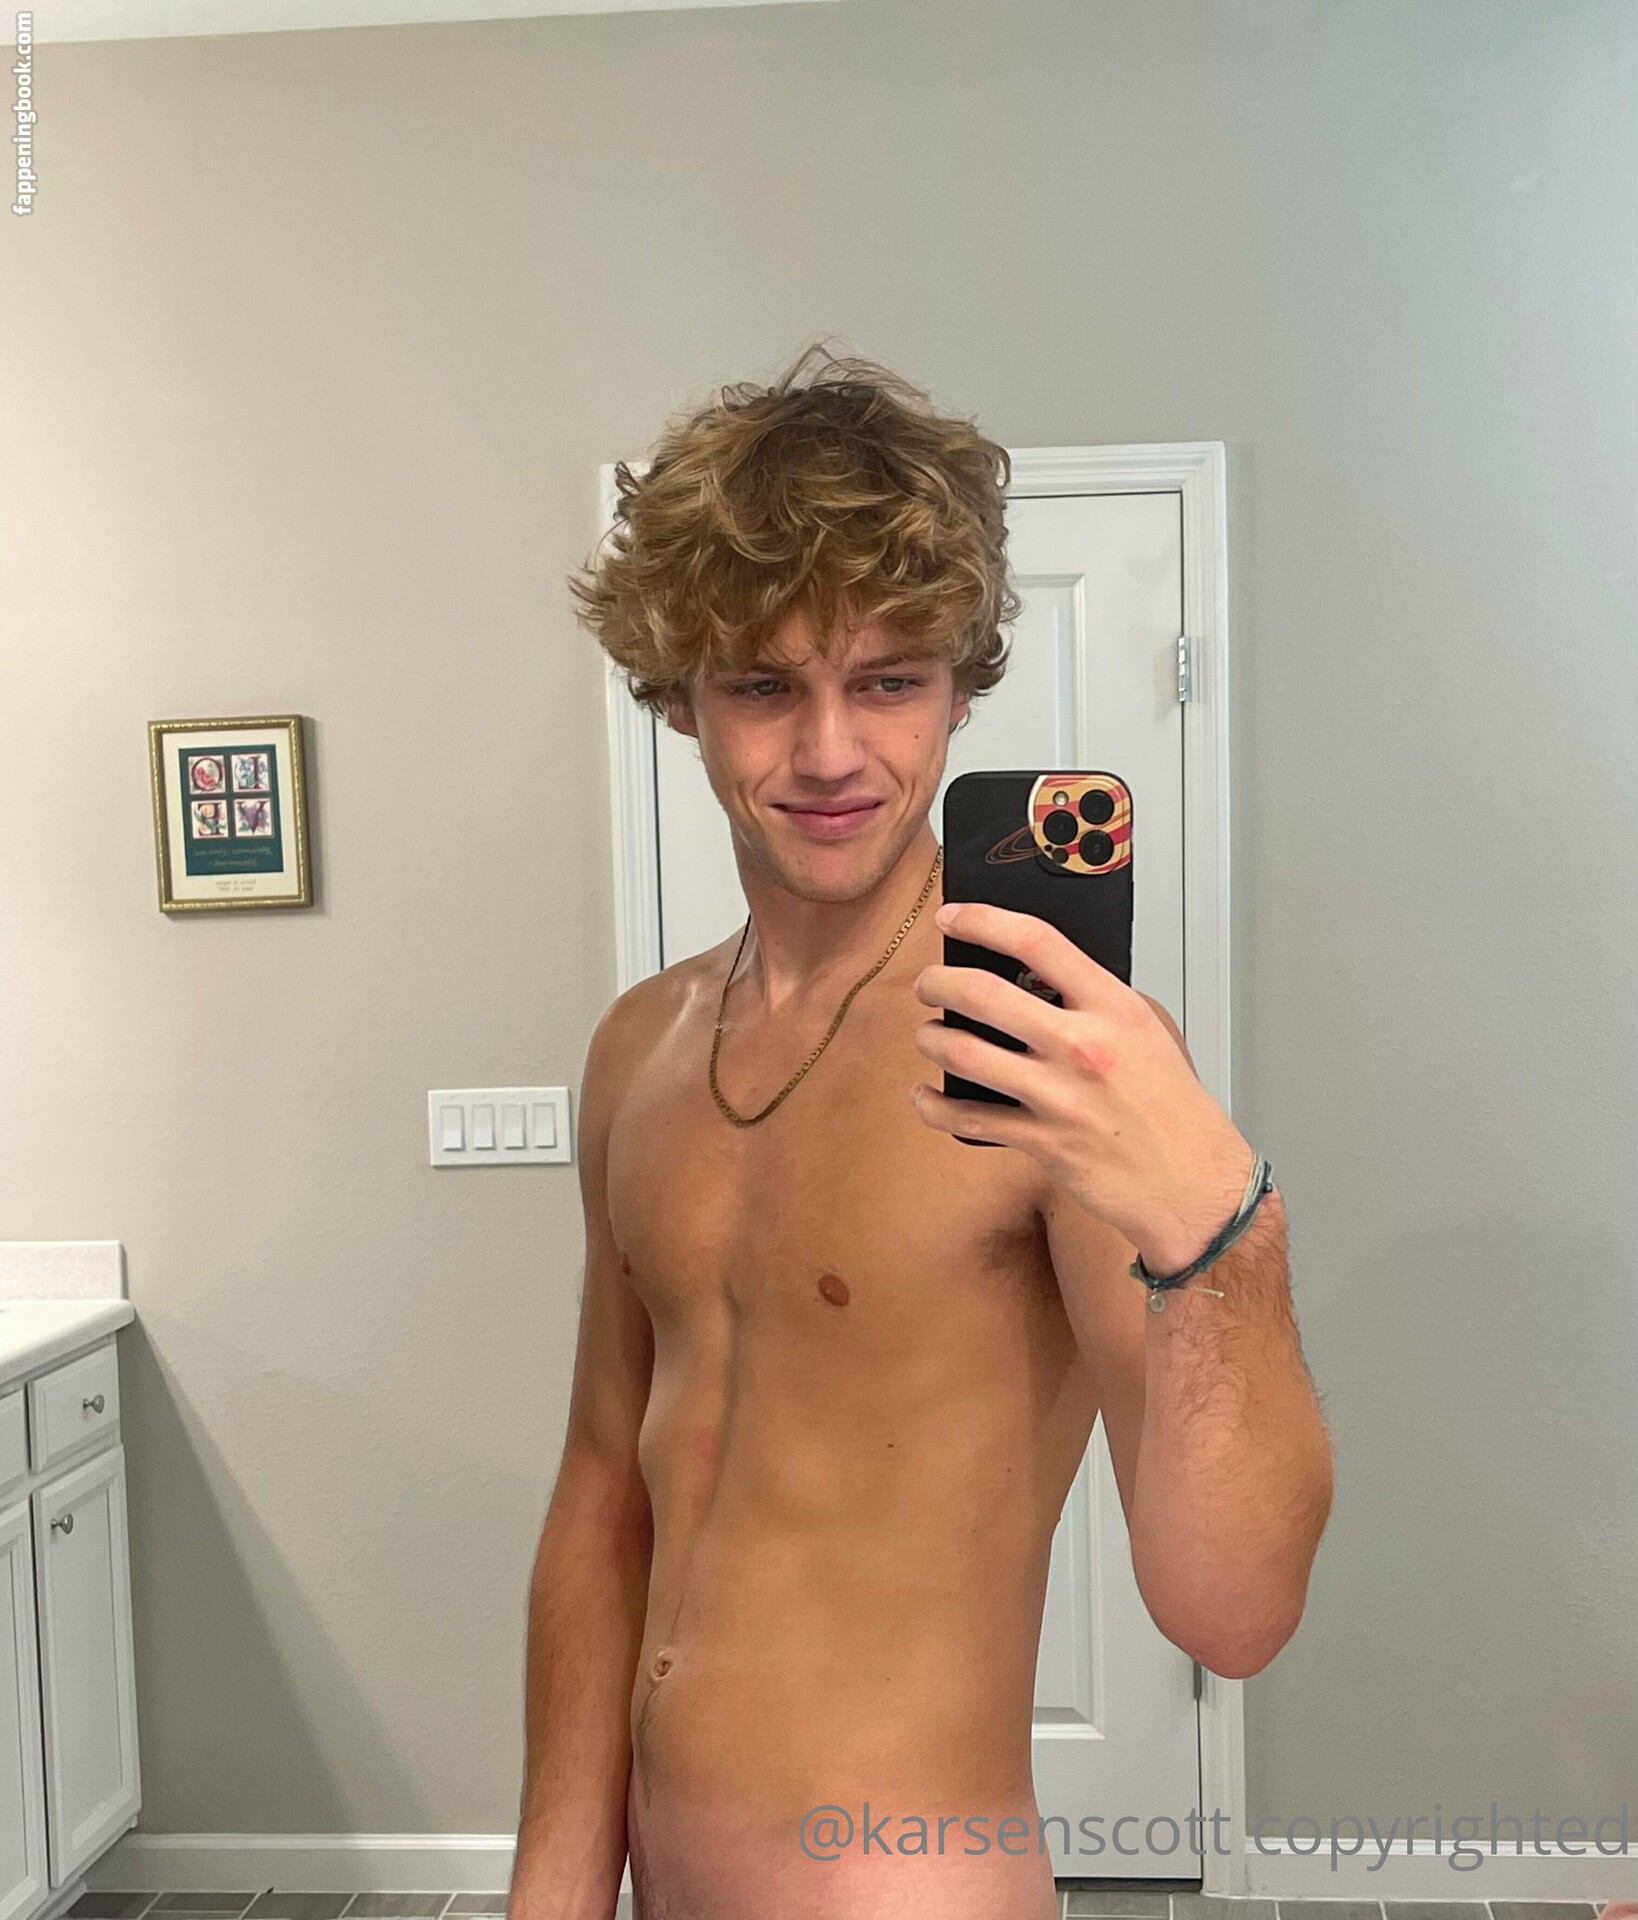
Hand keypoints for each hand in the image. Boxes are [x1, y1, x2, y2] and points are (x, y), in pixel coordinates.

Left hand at [910, 900, 1257, 1272]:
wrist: (1193, 1182)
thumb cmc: (1173, 1109)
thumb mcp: (1150, 1032)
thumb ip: (1098, 1001)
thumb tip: (1040, 976)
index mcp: (1113, 1008)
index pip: (1036, 942)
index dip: (982, 920)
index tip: (953, 916)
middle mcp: (1082, 1046)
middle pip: (983, 994)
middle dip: (938, 983)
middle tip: (927, 983)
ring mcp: (1059, 1096)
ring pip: (965, 1053)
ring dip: (931, 1039)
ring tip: (929, 1035)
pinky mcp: (1043, 1141)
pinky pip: (968, 1119)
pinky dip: (934, 1105)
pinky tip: (926, 1095)